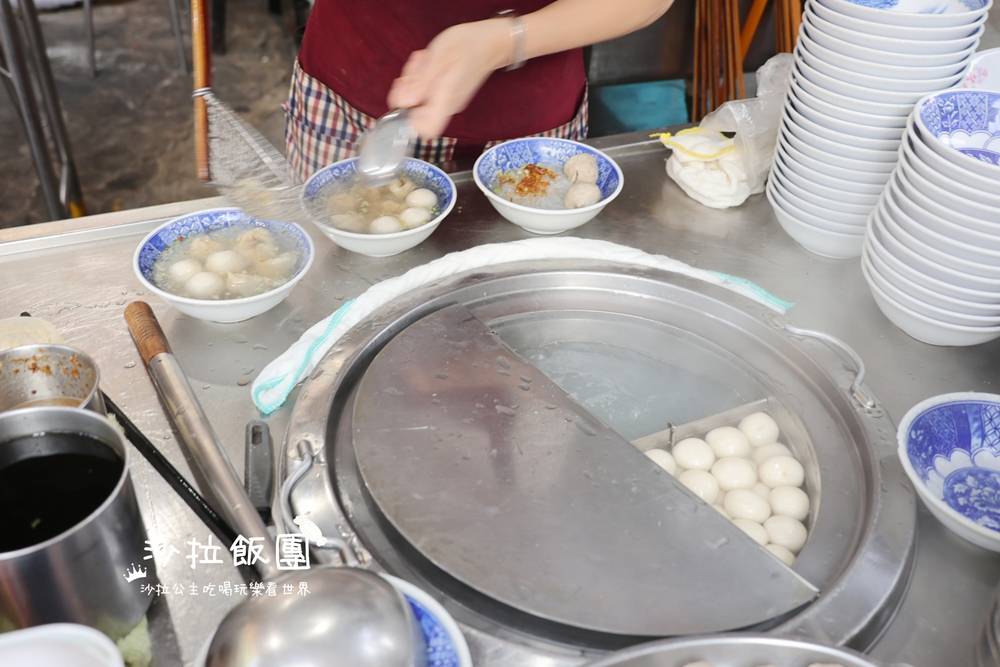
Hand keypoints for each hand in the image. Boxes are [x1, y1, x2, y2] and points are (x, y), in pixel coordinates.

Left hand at [388, 19, 511, 139]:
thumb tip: (401, 103)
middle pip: (416, 112)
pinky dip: (423, 76)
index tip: (404, 98)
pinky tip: (430, 61)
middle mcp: (447, 107)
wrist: (489, 42)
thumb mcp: (438, 58)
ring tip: (427, 60)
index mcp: (445, 101)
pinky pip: (427, 91)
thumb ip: (420, 83)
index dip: (408, 119)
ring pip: (419, 98)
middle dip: (408, 90)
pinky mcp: (446, 94)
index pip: (425, 131)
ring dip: (415, 78)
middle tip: (418, 68)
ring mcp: (447, 101)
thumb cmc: (467, 46)